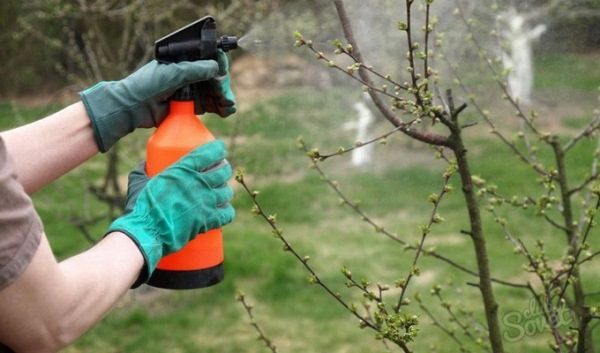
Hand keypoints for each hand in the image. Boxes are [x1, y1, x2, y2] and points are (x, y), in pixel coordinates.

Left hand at [80, 53, 235, 152]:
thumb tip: (215, 67)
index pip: (207, 60)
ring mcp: (190, 91)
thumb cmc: (146, 85)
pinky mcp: (190, 107)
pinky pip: (209, 106)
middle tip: (225, 96)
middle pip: (214, 78)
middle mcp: (189, 75)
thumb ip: (193, 70)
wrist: (131, 108)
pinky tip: (225, 111)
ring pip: (214, 93)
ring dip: (224, 98)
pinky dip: (220, 108)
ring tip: (228, 106)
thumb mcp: (171, 74)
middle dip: (222, 86)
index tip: (222, 72)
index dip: (218, 64)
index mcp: (183, 62)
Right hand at [108, 140, 234, 285]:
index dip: (218, 150)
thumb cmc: (142, 207)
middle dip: (224, 169)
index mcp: (184, 170)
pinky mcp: (208, 220)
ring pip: (227, 191)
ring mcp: (206, 202)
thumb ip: (144, 170)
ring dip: (224, 191)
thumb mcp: (140, 181)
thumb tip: (146, 164)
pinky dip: (227, 211)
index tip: (220, 150)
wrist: (146, 232)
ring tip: (220, 192)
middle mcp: (199, 183)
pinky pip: (228, 213)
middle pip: (223, 171)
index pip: (210, 153)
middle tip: (220, 172)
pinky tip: (223, 210)